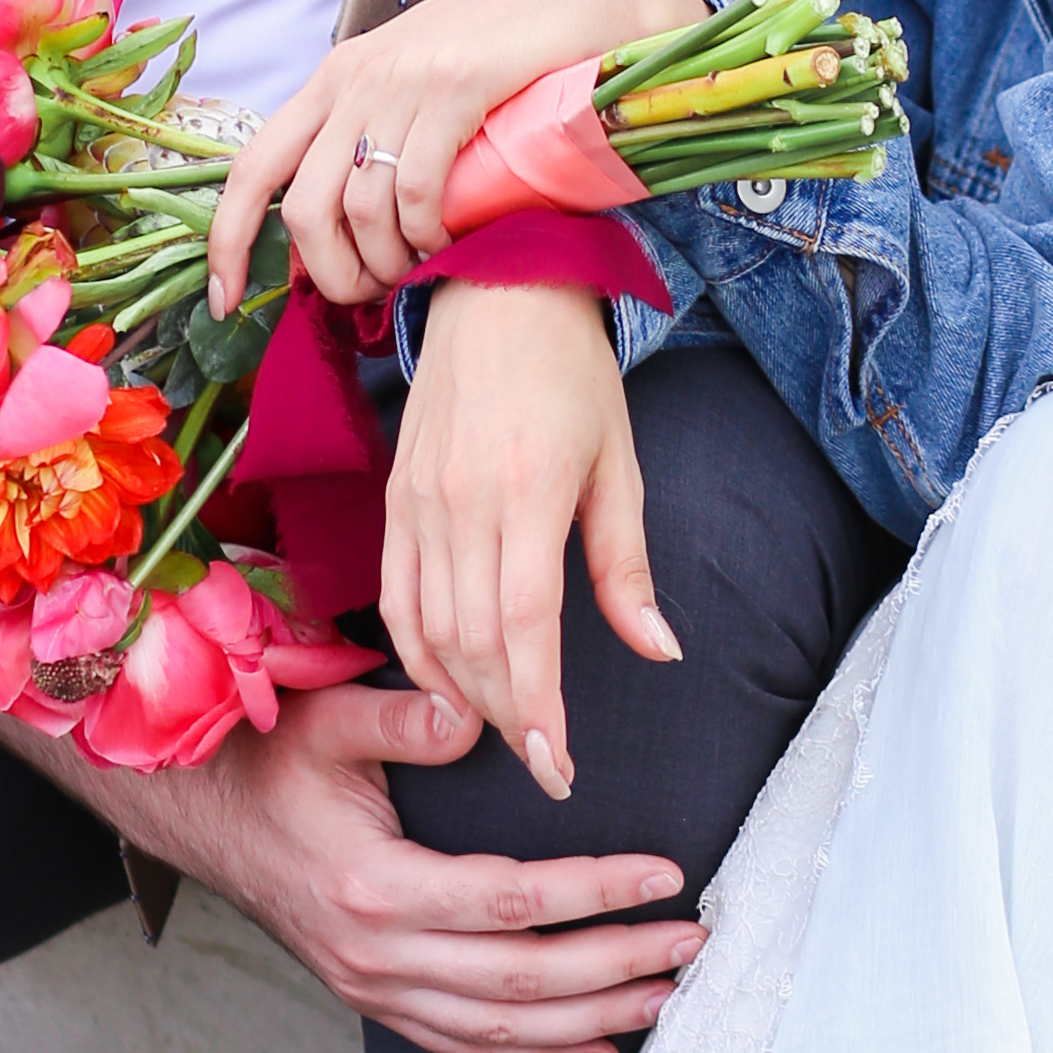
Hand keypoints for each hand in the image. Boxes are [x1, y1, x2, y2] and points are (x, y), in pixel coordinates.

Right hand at [0, 555, 700, 1052]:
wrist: (201, 819)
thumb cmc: (267, 762)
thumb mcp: (327, 720)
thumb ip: (406, 716)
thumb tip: (481, 709)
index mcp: (375, 889)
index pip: (513, 901)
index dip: (597, 893)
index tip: (667, 874)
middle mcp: (378, 957)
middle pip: (522, 980)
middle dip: (618, 965)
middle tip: (693, 942)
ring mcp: (376, 990)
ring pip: (502, 1028)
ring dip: (592, 1018)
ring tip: (667, 997)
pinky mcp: (376, 1002)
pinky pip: (466, 1047)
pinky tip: (596, 1052)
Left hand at [206, 0, 699, 313]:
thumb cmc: (498, 52)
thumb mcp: (415, 87)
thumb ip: (376, 139)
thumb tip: (347, 233)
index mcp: (333, 83)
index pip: (252, 169)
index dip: (227, 241)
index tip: (224, 300)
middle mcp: (355, 79)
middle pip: (305, 210)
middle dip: (333, 276)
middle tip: (373, 297)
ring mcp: (404, 79)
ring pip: (361, 207)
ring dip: (388, 264)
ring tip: (420, 272)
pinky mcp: (458, 84)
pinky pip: (418, 188)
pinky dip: (428, 235)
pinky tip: (451, 242)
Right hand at [384, 284, 671, 799]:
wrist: (496, 287)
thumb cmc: (572, 373)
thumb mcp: (620, 464)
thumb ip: (626, 566)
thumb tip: (659, 651)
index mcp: (528, 492)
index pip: (525, 628)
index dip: (539, 708)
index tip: (558, 765)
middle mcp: (462, 502)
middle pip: (473, 644)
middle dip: (509, 717)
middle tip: (545, 762)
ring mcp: (417, 502)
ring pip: (428, 630)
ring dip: (466, 695)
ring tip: (508, 729)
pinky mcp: (394, 499)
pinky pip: (394, 596)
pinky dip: (417, 654)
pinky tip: (448, 685)